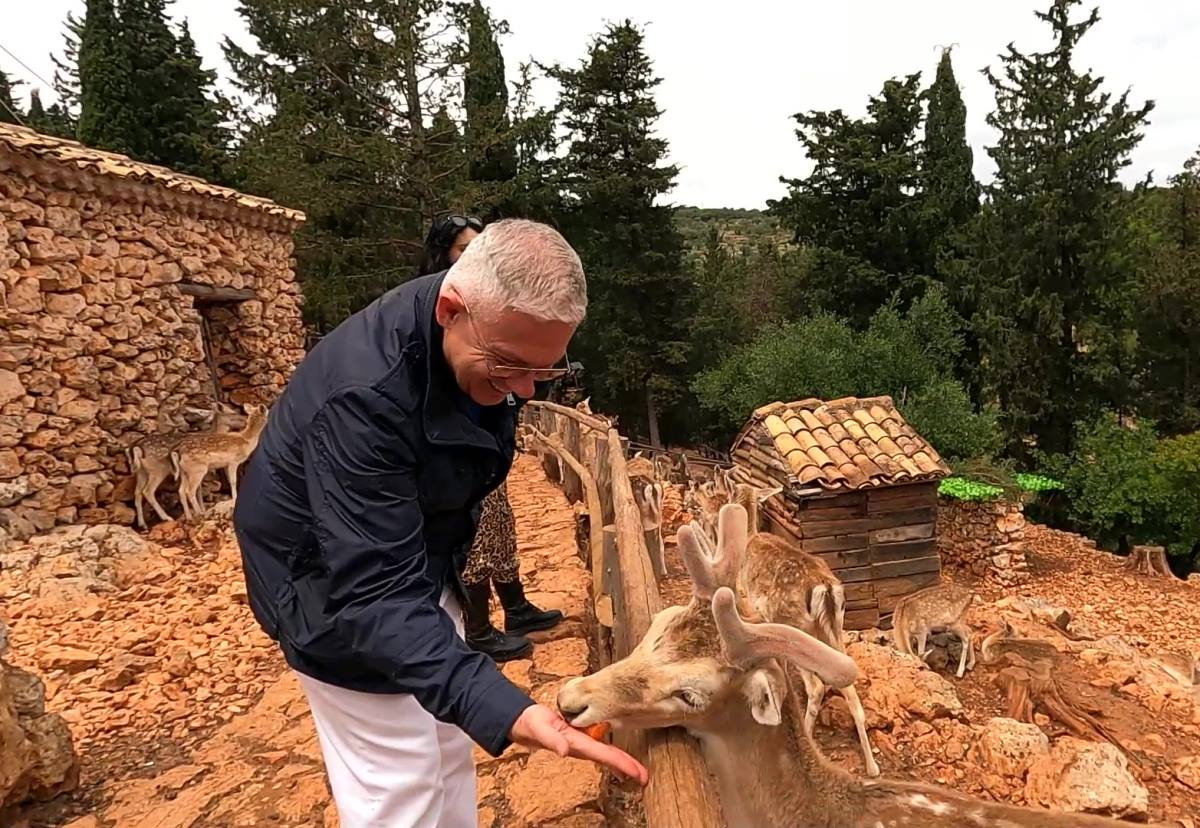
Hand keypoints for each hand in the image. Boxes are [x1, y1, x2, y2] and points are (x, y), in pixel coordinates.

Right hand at [509, 704, 648, 786]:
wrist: (523, 723)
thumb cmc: (531, 725)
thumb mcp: (539, 728)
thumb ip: (551, 739)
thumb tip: (564, 751)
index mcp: (576, 745)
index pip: (604, 755)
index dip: (622, 764)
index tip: (638, 773)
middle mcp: (582, 747)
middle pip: (609, 758)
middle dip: (628, 768)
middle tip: (645, 778)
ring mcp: (582, 744)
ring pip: (607, 755)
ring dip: (623, 763)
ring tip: (638, 772)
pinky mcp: (580, 737)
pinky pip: (600, 748)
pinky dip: (612, 754)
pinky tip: (618, 758)